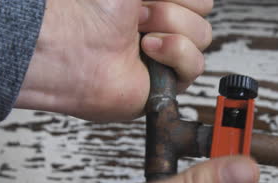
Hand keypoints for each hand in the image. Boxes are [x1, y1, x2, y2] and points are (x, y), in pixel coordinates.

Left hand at [15, 0, 212, 120]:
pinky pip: (196, 64)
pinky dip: (175, 54)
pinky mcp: (170, 80)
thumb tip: (197, 0)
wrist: (74, 47)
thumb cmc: (93, 11)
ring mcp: (169, 54)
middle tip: (137, 16)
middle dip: (171, 10)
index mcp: (157, 2)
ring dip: (172, 30)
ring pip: (203, 36)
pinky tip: (148, 53)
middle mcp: (164, 26)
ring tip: (140, 37)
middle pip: (203, 13)